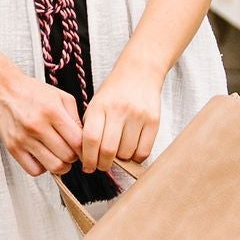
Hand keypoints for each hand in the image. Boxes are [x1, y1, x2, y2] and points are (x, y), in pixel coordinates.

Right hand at [0, 59, 83, 177]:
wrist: (3, 90)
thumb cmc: (32, 93)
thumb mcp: (60, 97)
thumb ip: (75, 117)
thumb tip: (85, 139)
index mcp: (52, 111)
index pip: (78, 141)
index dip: (85, 148)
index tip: (84, 148)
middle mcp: (37, 126)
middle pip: (67, 156)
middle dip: (74, 156)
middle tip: (71, 151)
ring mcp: (24, 139)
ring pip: (53, 166)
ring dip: (61, 165)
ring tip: (59, 156)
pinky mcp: (13, 148)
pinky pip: (34, 170)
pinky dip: (43, 168)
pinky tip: (43, 157)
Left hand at [78, 56, 163, 175]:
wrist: (140, 72)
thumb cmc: (114, 92)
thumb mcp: (96, 104)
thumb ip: (89, 127)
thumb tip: (86, 157)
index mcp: (100, 106)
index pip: (91, 139)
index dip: (88, 158)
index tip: (88, 166)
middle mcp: (119, 110)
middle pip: (109, 150)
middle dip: (103, 164)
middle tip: (102, 165)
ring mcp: (138, 115)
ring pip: (126, 153)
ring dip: (120, 160)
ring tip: (117, 153)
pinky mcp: (154, 121)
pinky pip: (144, 151)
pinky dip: (135, 158)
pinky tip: (131, 152)